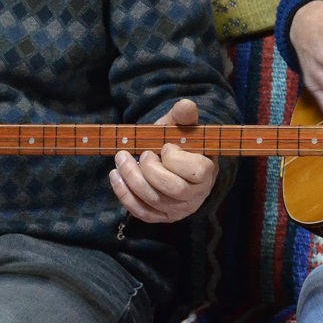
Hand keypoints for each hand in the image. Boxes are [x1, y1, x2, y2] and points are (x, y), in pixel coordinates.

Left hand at [109, 98, 217, 223]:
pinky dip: (124, 194)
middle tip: (141, 154)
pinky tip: (115, 177)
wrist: (172, 161)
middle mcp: (195, 196)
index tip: (165, 146)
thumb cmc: (178, 143)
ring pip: (153, 201)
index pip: (194, 171)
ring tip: (120, 159)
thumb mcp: (180, 127)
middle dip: (149, 169)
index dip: (175, 158)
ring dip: (130, 179)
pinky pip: (141, 212)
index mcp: (206, 172)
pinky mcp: (161, 217)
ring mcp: (178, 210)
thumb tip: (186, 105)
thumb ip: (183, 117)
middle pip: (172, 189)